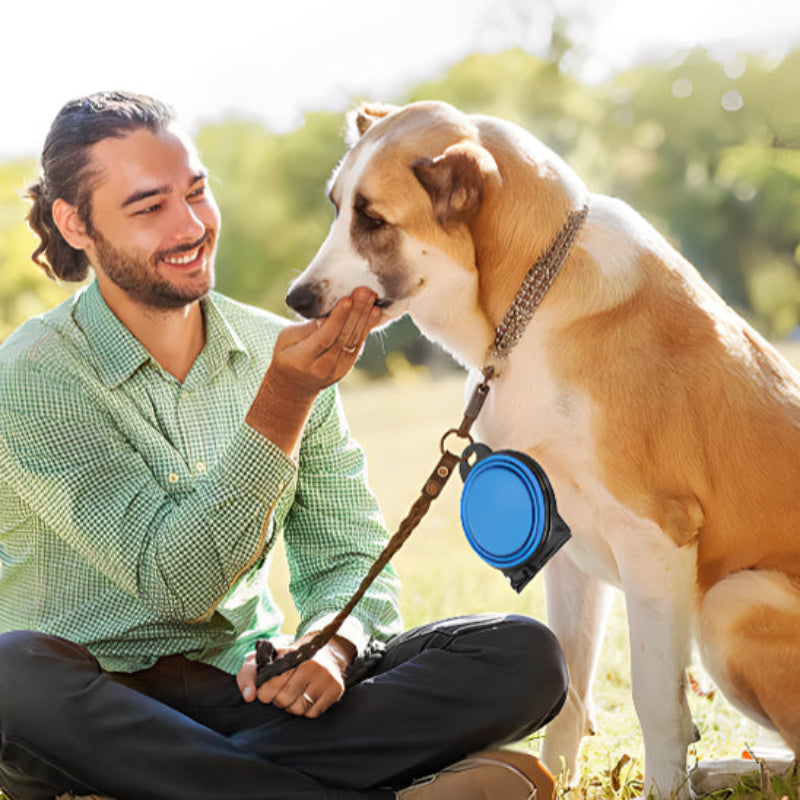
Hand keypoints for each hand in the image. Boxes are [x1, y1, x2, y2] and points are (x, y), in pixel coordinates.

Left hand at [236, 635, 355, 718]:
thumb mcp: (267, 659)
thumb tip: (249, 696)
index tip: (267, 690)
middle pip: (284, 699)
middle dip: (279, 700)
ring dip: (293, 706)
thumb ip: (248, 674)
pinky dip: (308, 710)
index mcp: (291, 654)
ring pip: (298, 708)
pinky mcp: (336, 688)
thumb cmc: (291, 658)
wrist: (326, 651)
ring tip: (296, 694)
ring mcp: (325, 676)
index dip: (265, 693)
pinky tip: (309, 697)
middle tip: (283, 692)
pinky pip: (313, 713)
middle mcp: (310, 664)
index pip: (270, 686)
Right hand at [246, 286, 379, 453]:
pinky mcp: (348, 365)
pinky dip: (367, 327)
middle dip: (356, 313)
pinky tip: (375, 312)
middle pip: (343, 337)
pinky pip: (358, 343)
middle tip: (365, 292)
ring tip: (372, 297)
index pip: (325, 338)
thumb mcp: (286, 340)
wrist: (295, 385)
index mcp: (304, 360)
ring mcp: (339, 368)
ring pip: (354, 340)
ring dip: (365, 317)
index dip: (337, 319)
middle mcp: (324, 366)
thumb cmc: (287, 355)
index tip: (347, 299)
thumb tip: (326, 318)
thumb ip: (306, 329)